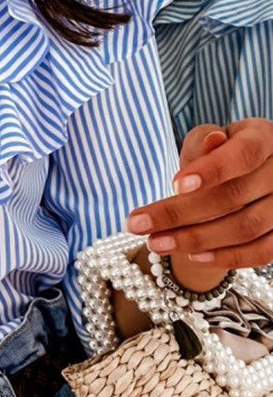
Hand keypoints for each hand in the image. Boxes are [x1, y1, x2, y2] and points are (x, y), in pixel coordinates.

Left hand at [124, 118, 272, 270]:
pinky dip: (226, 258)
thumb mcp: (209, 138)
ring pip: (246, 228)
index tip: (174, 185)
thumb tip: (211, 143)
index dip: (211, 170)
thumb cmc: (221, 152)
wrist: (248, 175)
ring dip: (196, 239)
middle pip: (234, 196)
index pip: (244, 153)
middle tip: (137, 224)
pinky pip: (261, 253)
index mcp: (265, 138)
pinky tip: (192, 257)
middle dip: (180, 213)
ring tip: (155, 243)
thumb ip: (203, 143)